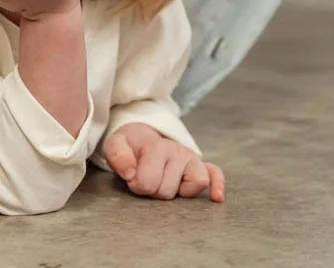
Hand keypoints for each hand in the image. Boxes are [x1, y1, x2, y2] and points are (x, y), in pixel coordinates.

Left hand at [102, 122, 224, 201]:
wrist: (142, 136)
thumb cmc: (129, 146)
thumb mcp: (115, 145)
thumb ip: (118, 156)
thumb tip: (130, 173)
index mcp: (155, 146)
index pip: (148, 182)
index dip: (136, 185)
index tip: (131, 177)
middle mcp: (177, 150)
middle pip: (168, 190)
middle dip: (154, 190)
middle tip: (147, 178)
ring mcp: (191, 158)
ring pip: (196, 184)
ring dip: (178, 191)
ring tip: (164, 182)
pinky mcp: (201, 166)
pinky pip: (215, 174)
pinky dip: (217, 185)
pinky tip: (216, 197)